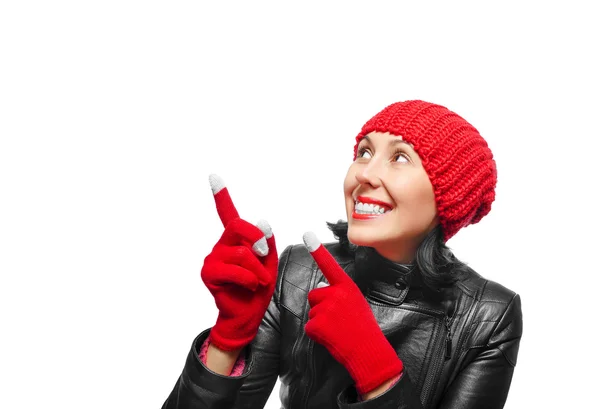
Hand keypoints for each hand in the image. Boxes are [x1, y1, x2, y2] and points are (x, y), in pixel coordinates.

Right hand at [200, 174, 277, 350]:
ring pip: (241, 253)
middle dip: (257, 239)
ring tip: (258, 281)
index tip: (213, 176)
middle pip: (238, 226)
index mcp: (235, 240)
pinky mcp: (209, 274)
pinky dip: (249, 279)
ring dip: (257, 269)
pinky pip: (235, 270)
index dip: (221, 194)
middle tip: (264, 254)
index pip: (227, 213)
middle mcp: (221, 245)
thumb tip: (262, 222)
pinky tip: (250, 287)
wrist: (247, 314)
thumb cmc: (257, 288)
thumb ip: (267, 243)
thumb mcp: (269, 262)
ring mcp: (213, 258)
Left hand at [302, 232, 402, 394]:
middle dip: (320, 306)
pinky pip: (309, 327)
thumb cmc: (364, 329)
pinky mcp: (317, 324)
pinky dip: (317, 335)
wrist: (369, 351)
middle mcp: (336, 294)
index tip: (307, 234)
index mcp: (347, 287)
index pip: (330, 265)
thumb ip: (340, 294)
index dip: (318, 250)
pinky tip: (332, 338)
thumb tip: (321, 291)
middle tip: (338, 320)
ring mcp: (326, 308)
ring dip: (320, 321)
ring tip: (338, 330)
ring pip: (312, 311)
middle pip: (314, 295)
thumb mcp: (357, 303)